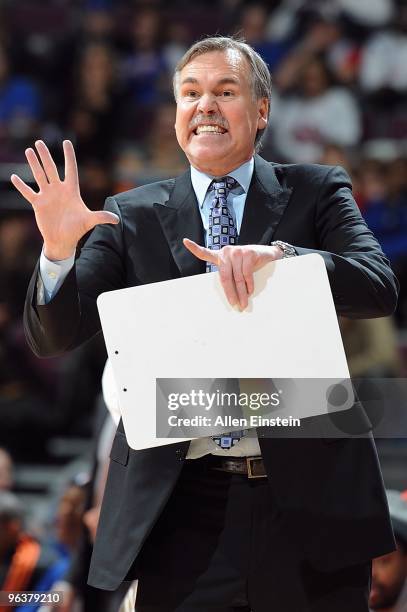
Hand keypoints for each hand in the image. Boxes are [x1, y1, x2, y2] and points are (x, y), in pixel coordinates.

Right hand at [10, 140, 118, 260]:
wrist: (63, 241)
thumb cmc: (77, 230)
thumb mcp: (89, 221)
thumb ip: (101, 217)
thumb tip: (117, 219)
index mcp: (71, 191)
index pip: (70, 169)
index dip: (69, 156)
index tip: (66, 142)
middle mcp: (58, 190)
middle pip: (51, 168)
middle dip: (46, 156)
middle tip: (39, 142)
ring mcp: (47, 196)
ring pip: (39, 176)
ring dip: (34, 164)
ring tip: (29, 150)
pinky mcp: (38, 204)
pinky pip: (28, 192)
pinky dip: (20, 186)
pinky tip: (13, 177)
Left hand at [183, 239, 282, 309]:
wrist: (266, 254)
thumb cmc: (248, 264)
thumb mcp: (236, 269)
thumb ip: (230, 276)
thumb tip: (229, 297)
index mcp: (220, 256)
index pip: (205, 253)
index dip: (194, 247)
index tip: (185, 241)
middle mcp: (226, 252)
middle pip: (225, 277)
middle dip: (230, 293)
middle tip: (235, 304)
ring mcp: (237, 251)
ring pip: (238, 278)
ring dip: (242, 293)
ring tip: (244, 302)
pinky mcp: (248, 253)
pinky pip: (247, 274)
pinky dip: (249, 285)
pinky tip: (250, 291)